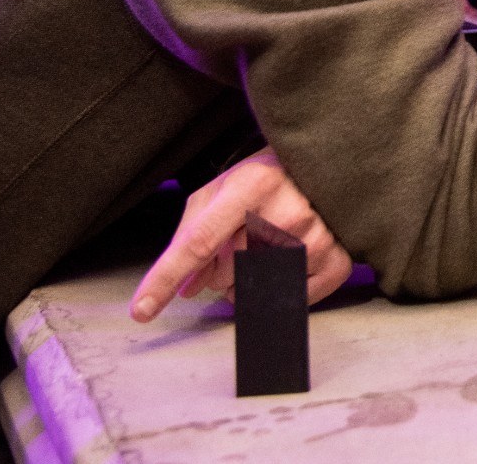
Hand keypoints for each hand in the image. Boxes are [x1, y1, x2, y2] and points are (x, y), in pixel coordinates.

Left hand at [129, 148, 352, 322]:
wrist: (334, 166)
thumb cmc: (273, 177)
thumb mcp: (226, 186)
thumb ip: (193, 232)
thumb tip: (185, 287)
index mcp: (253, 186)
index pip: (199, 242)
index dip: (166, 278)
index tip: (142, 310)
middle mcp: (286, 213)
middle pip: (222, 273)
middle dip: (218, 267)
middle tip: (240, 241)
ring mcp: (314, 240)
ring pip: (250, 290)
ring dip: (244, 281)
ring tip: (264, 248)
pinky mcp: (335, 262)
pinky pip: (288, 299)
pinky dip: (279, 289)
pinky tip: (288, 261)